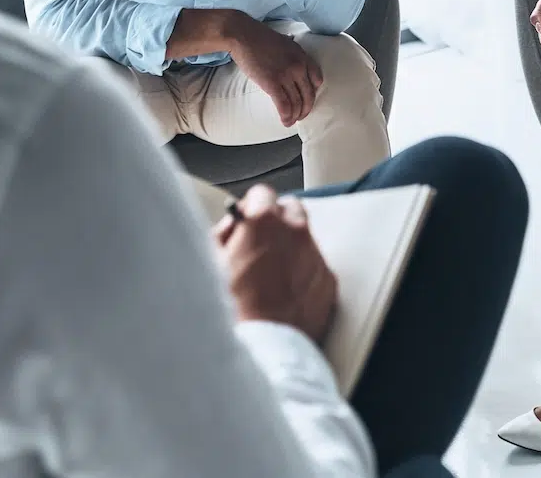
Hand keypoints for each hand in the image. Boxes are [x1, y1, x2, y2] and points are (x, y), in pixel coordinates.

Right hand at [215, 185, 337, 342]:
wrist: (264, 347)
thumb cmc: (234, 309)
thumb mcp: (212, 264)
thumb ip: (225, 236)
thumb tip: (232, 230)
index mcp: (264, 222)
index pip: (262, 193)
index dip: (250, 208)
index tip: (246, 220)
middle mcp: (296, 232)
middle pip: (290, 209)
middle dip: (275, 223)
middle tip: (259, 244)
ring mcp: (315, 256)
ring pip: (304, 239)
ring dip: (290, 248)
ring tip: (270, 276)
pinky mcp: (328, 281)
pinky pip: (316, 266)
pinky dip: (304, 273)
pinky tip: (285, 294)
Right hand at [227, 17, 324, 125]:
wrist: (243, 35)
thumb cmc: (259, 37)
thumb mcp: (285, 42)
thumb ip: (292, 53)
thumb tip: (292, 57)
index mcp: (302, 56)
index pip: (317, 80)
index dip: (312, 93)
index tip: (306, 100)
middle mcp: (298, 67)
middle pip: (309, 95)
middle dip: (305, 109)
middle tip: (300, 116)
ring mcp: (286, 76)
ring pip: (297, 103)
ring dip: (295, 116)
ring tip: (291, 121)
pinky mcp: (272, 83)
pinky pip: (284, 105)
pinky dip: (286, 116)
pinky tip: (285, 121)